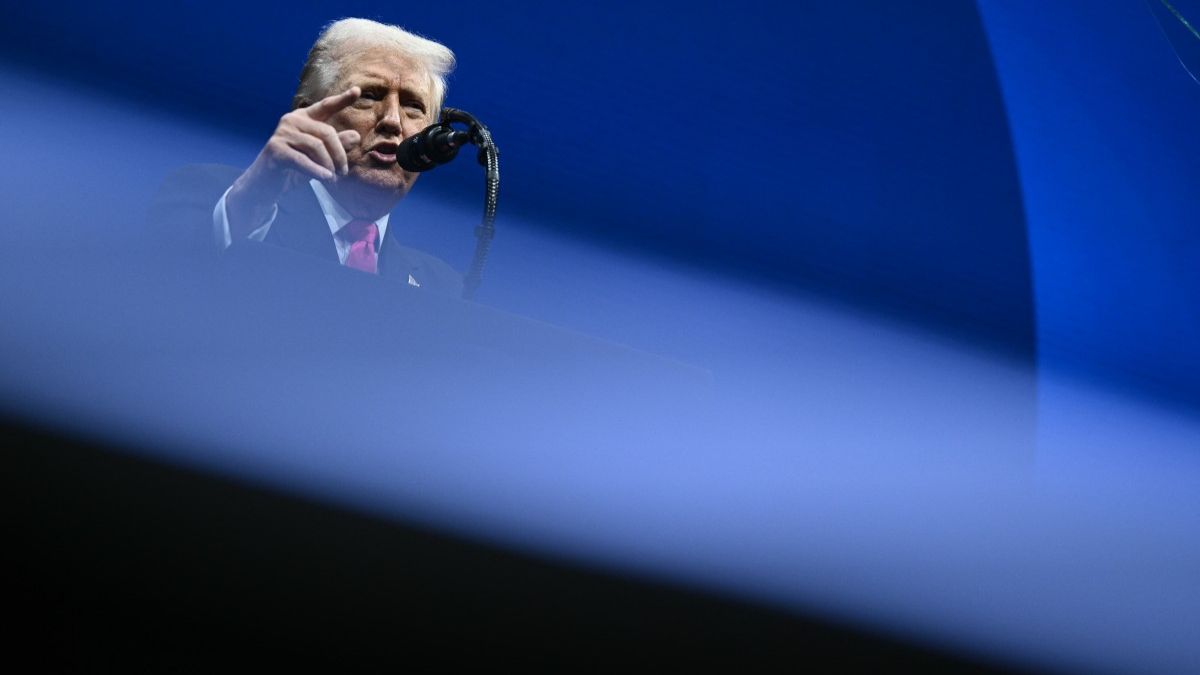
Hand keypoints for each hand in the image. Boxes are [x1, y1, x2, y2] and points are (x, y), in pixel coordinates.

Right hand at [225, 87, 362, 234]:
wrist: (265, 185)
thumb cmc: (294, 169)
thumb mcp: (319, 157)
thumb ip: (336, 146)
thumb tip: (356, 136)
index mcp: (303, 118)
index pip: (325, 106)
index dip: (342, 99)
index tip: (357, 90)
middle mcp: (292, 120)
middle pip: (327, 133)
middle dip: (339, 154)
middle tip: (343, 172)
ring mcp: (282, 133)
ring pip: (317, 147)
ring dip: (329, 165)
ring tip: (333, 179)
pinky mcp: (276, 149)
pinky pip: (303, 159)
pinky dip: (316, 170)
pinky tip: (326, 178)